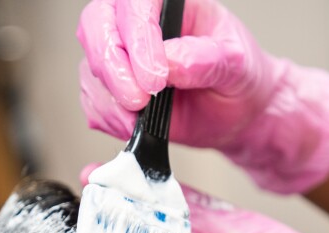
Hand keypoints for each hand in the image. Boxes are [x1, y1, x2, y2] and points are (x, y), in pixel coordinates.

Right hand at [77, 0, 328, 193]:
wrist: (235, 112)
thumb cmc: (238, 78)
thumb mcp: (237, 65)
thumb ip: (207, 59)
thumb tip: (171, 62)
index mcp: (168, 2)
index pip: (135, 6)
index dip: (138, 41)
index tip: (155, 79)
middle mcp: (137, 24)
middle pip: (96, 26)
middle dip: (113, 69)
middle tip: (139, 101)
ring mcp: (120, 56)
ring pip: (91, 68)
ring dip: (112, 100)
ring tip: (144, 117)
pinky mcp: (111, 90)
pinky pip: (94, 102)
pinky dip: (111, 119)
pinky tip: (137, 125)